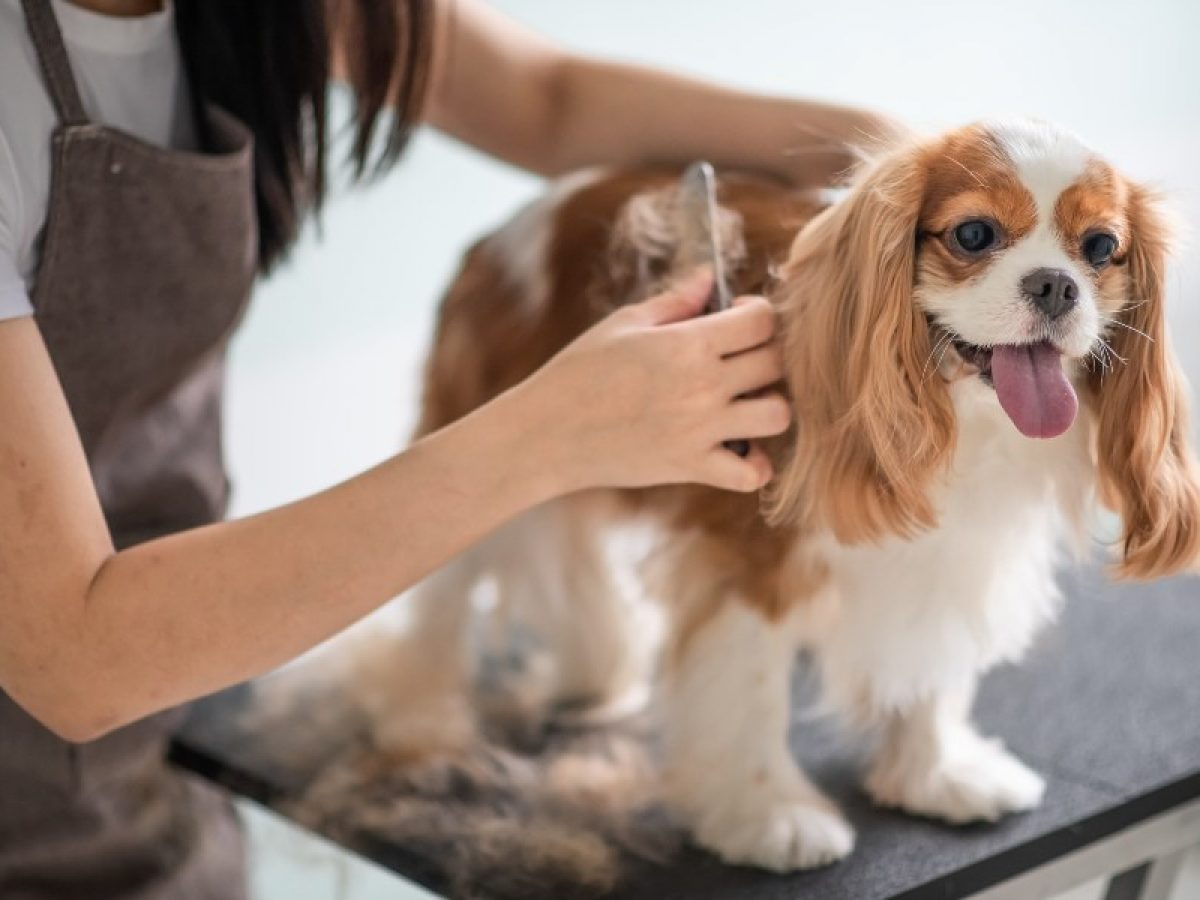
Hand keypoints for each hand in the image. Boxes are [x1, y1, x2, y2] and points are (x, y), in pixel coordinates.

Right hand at [514, 269, 790, 493]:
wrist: (547, 433)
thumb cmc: (579, 372)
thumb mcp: (624, 325)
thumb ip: (676, 301)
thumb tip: (710, 277)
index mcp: (687, 344)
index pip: (761, 320)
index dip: (757, 313)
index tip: (737, 318)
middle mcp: (702, 386)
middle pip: (776, 363)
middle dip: (766, 354)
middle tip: (740, 359)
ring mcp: (700, 430)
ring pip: (778, 415)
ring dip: (769, 405)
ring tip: (744, 402)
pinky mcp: (691, 467)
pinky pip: (751, 473)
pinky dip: (754, 463)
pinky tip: (736, 446)